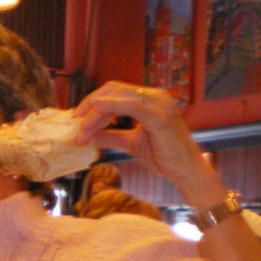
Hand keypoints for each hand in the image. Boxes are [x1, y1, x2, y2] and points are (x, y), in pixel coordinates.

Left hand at [73, 81, 225, 208]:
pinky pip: (132, 105)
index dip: (94, 102)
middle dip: (90, 105)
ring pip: (119, 97)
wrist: (185, 170)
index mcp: (149, 100)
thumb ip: (111, 136)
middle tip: (75, 123)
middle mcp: (155, 96)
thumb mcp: (130, 143)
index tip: (77, 118)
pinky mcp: (160, 116)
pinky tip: (96, 108)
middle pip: (114, 90)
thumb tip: (89, 135)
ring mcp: (159, 104)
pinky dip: (111, 105)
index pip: (115, 92)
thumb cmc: (162, 156)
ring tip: (81, 131)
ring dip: (95, 113)